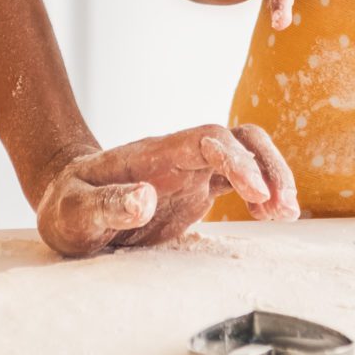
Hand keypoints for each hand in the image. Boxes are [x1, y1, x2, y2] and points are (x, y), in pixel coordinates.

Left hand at [35, 123, 297, 254]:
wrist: (68, 206)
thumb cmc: (68, 207)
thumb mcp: (75, 213)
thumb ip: (106, 205)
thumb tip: (145, 198)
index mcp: (154, 155)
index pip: (207, 138)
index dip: (236, 159)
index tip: (255, 192)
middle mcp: (179, 156)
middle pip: (238, 138)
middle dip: (267, 165)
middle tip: (282, 206)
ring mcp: (191, 171)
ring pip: (246, 153)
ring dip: (273, 176)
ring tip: (286, 213)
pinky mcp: (197, 190)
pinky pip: (240, 180)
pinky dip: (263, 193)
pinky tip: (273, 216)